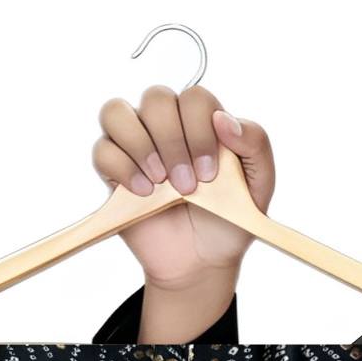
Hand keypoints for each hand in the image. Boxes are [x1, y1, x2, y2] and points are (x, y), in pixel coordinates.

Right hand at [91, 87, 274, 293]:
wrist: (202, 263)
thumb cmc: (229, 220)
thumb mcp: (259, 185)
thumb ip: (255, 143)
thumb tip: (224, 118)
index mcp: (202, 122)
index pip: (194, 97)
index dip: (200, 130)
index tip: (210, 174)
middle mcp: (166, 125)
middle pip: (156, 98)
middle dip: (173, 141)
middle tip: (187, 185)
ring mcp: (136, 145)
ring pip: (117, 112)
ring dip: (141, 146)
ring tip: (160, 183)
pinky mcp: (114, 171)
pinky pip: (102, 150)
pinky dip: (122, 168)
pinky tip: (144, 193)